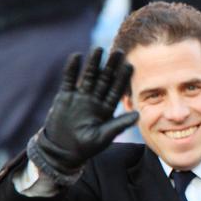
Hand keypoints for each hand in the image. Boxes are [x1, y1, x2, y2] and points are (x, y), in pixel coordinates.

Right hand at [27, 47, 138, 184]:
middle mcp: (95, 100)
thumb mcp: (104, 135)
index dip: (123, 78)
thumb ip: (119, 124)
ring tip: (99, 49)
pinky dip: (72, 69)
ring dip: (93, 63)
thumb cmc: (86, 146)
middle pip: (105, 79)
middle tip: (119, 52)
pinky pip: (69, 80)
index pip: (117, 90)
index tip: (130, 65)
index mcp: (107, 108)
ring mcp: (80, 97)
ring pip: (89, 76)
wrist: (62, 150)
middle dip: (111, 66)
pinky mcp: (65, 97)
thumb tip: (138, 115)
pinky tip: (77, 56)